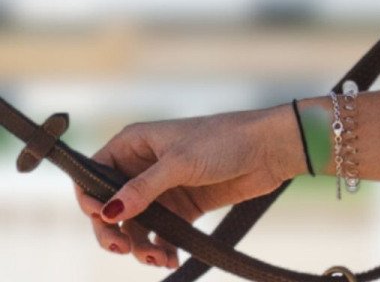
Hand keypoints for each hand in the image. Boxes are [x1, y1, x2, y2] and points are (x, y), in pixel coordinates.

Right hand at [73, 104, 300, 269]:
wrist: (271, 149)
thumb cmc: (226, 140)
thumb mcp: (181, 162)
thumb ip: (144, 189)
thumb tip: (108, 213)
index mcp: (136, 143)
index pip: (94, 173)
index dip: (89, 199)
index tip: (102, 219)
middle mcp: (143, 165)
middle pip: (108, 207)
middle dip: (111, 232)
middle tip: (123, 250)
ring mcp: (162, 189)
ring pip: (133, 227)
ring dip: (139, 247)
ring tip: (158, 258)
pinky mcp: (182, 207)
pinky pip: (159, 235)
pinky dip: (159, 250)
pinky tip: (171, 259)